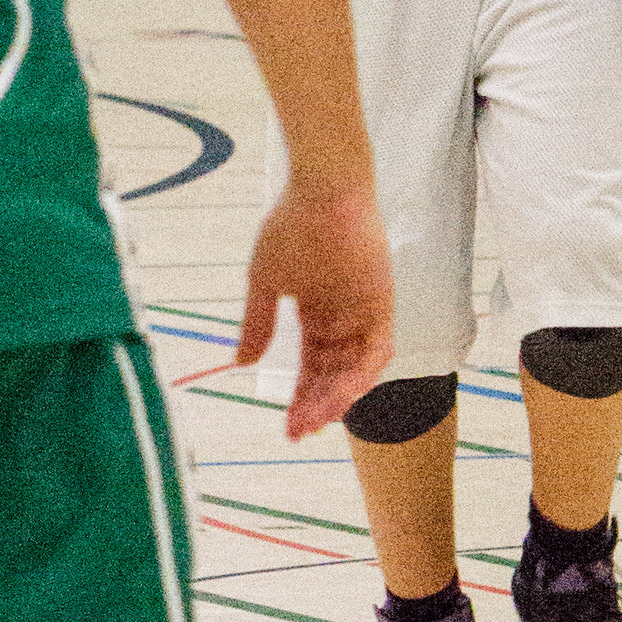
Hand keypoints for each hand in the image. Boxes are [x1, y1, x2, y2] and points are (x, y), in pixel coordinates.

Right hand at [236, 181, 392, 440]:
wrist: (321, 189)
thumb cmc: (291, 225)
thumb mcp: (265, 282)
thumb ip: (257, 323)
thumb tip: (241, 364)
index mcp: (316, 314)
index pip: (310, 368)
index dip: (299, 398)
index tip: (286, 427)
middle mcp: (343, 319)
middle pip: (332, 376)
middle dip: (316, 407)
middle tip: (298, 432)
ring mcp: (364, 313)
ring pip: (354, 370)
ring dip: (336, 398)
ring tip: (315, 421)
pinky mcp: (381, 304)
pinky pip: (376, 351)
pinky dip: (360, 376)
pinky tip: (340, 396)